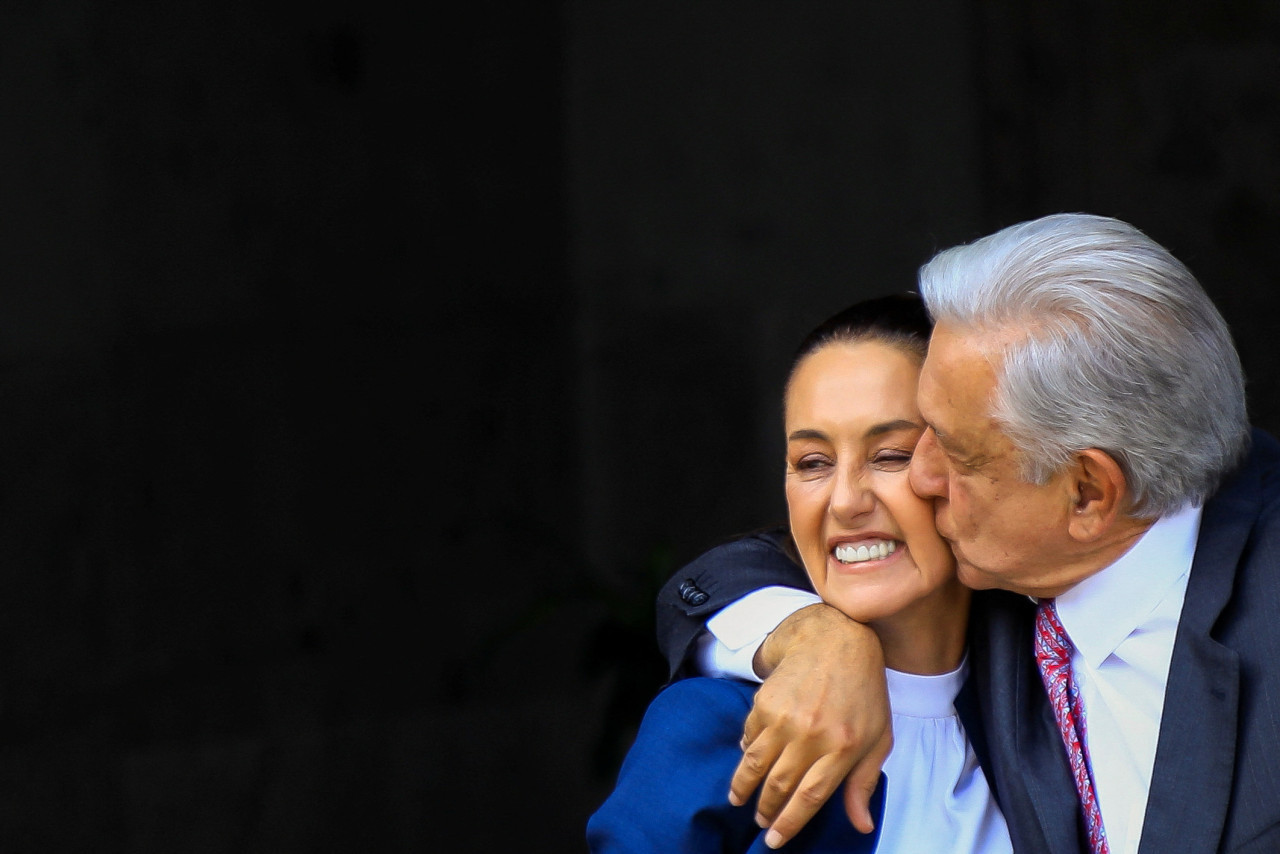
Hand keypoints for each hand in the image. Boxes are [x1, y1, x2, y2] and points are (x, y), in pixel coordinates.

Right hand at [729, 603, 890, 848]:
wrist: (836, 638)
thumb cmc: (863, 691)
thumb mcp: (878, 736)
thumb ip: (865, 782)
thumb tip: (862, 825)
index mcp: (843, 747)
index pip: (810, 797)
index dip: (791, 823)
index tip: (776, 840)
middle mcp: (812, 734)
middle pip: (780, 785)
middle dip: (766, 810)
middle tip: (761, 823)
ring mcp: (786, 717)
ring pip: (756, 764)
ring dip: (745, 787)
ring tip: (740, 800)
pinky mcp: (765, 701)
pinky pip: (750, 737)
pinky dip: (746, 753)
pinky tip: (747, 761)